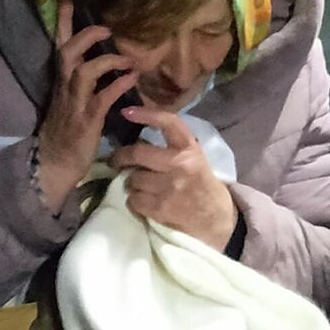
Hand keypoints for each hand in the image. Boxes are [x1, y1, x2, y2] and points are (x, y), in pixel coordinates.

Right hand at [37, 0, 137, 213]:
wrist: (55, 162)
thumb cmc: (67, 129)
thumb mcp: (71, 98)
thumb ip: (84, 78)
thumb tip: (104, 57)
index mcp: (62, 80)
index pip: (60, 44)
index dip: (64, 21)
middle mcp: (65, 87)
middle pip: (68, 52)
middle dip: (85, 35)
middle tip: (106, 27)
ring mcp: (75, 103)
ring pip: (83, 72)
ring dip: (106, 60)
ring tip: (127, 57)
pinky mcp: (87, 120)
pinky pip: (102, 98)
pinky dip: (118, 85)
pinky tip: (132, 78)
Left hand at [108, 106, 237, 251]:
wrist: (214, 217)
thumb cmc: (201, 183)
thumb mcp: (194, 158)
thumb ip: (172, 147)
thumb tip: (138, 138)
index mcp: (189, 149)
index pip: (168, 123)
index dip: (146, 114)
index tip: (126, 111)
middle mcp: (179, 165)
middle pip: (138, 154)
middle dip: (120, 157)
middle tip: (115, 160)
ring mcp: (169, 188)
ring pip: (132, 179)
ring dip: (131, 182)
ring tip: (140, 185)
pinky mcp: (161, 208)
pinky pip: (133, 200)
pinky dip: (134, 200)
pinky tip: (144, 200)